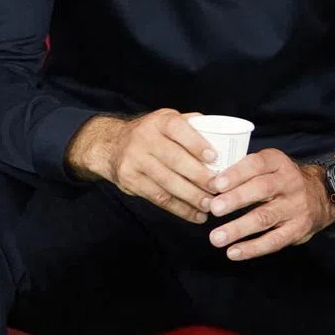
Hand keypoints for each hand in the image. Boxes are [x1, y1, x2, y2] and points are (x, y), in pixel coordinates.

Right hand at [66, 110, 219, 223]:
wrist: (111, 145)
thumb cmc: (150, 133)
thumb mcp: (166, 120)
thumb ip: (191, 126)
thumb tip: (224, 136)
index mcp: (159, 121)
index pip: (179, 129)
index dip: (196, 143)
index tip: (214, 157)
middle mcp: (144, 138)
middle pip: (175, 160)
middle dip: (199, 176)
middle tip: (219, 188)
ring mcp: (134, 160)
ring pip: (167, 182)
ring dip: (192, 197)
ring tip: (211, 205)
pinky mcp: (130, 180)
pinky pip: (159, 198)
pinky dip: (180, 209)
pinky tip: (196, 214)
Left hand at [203, 149, 334, 260]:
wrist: (322, 194)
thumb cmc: (282, 179)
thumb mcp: (269, 165)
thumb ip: (243, 172)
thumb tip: (208, 183)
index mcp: (278, 162)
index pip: (256, 164)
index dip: (236, 174)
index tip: (216, 184)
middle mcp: (289, 183)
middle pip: (261, 190)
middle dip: (236, 199)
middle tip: (213, 208)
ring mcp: (295, 207)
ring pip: (265, 217)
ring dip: (238, 229)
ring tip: (216, 237)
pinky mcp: (298, 229)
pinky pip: (274, 240)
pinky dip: (253, 248)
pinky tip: (234, 252)